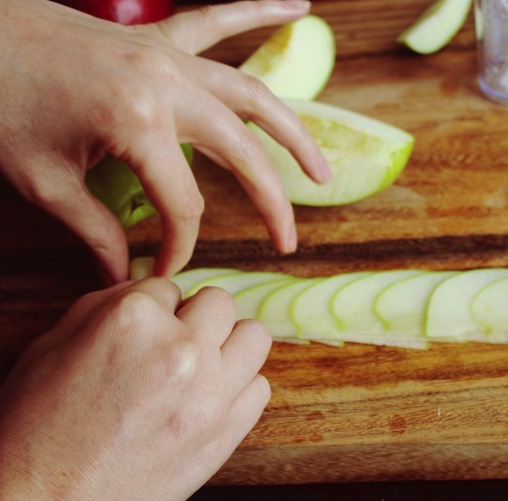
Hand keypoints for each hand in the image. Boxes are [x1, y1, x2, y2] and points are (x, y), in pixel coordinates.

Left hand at [0, 0, 330, 282]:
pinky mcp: (158, 37)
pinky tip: (299, 10)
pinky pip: (220, 21)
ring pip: (253, 95)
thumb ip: (94, 231)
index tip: (166, 271)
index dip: (181, 245)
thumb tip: (121, 277)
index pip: (184, 203)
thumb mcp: (44, 180)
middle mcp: (168, 85)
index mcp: (139, 123)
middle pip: (242, 153)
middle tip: (288, 241)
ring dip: (294, 133)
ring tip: (320, 170)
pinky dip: (262, 14)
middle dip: (271, 202)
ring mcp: (168, 56)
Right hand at [0, 278, 270, 498]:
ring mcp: (211, 393)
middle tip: (173, 342)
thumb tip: (151, 293)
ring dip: (228, 345)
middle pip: (220, 302)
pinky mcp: (228, 432)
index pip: (166, 286)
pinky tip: (208, 399)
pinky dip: (238, 388)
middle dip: (195, 317)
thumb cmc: (38, 427)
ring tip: (201, 365)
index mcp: (133, 321)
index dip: (151, 310)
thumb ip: (109, 305)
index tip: (139, 335)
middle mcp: (181, 350)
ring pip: (254, 337)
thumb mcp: (54, 345)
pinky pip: (259, 387)